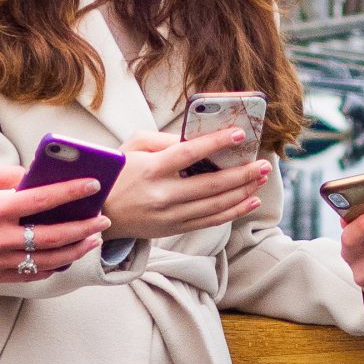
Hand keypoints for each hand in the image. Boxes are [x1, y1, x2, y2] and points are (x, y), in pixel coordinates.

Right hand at [0, 161, 108, 283]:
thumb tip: (37, 176)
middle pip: (52, 236)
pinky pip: (31, 275)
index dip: (70, 193)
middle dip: (83, 228)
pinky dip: (53, 266)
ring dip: (74, 250)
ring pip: (47, 260)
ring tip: (92, 239)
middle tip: (102, 219)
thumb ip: (5, 176)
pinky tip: (67, 255)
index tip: (92, 185)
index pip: (40, 200)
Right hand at [105, 129, 268, 239]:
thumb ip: (163, 139)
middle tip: (263, 163)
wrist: (100, 213)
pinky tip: (249, 201)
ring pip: (216, 205)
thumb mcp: (132, 147)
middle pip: (212, 185)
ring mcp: (171, 215)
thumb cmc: (117, 174)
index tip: (238, 135)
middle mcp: (163, 195)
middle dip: (243, 174)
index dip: (216, 144)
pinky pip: (211, 221)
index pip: (190, 154)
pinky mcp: (175, 228)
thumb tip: (195, 138)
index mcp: (151, 169)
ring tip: (261, 178)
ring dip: (243, 192)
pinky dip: (233, 212)